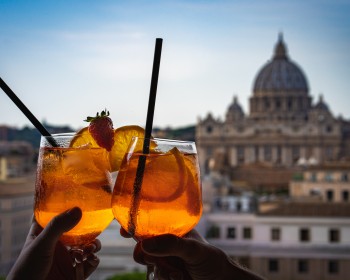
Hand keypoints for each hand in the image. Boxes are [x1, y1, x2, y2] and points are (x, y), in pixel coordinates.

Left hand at [7, 207, 100, 279]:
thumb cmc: (26, 271)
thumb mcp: (41, 244)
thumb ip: (58, 227)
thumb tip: (78, 209)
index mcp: (43, 234)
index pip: (52, 215)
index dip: (62, 206)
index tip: (76, 196)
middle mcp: (56, 244)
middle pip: (76, 229)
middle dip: (88, 227)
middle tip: (94, 225)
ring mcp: (66, 258)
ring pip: (86, 245)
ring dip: (93, 244)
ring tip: (92, 247)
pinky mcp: (74, 272)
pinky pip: (90, 263)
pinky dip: (93, 260)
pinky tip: (90, 259)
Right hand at [121, 228, 263, 279]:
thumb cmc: (213, 260)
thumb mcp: (194, 249)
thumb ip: (172, 244)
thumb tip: (146, 243)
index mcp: (173, 229)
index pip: (151, 222)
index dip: (135, 224)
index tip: (125, 231)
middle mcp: (167, 243)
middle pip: (143, 245)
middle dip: (147, 254)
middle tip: (155, 260)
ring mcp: (166, 259)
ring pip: (148, 263)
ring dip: (161, 269)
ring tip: (178, 273)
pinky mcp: (166, 274)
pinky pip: (155, 275)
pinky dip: (164, 277)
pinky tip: (178, 278)